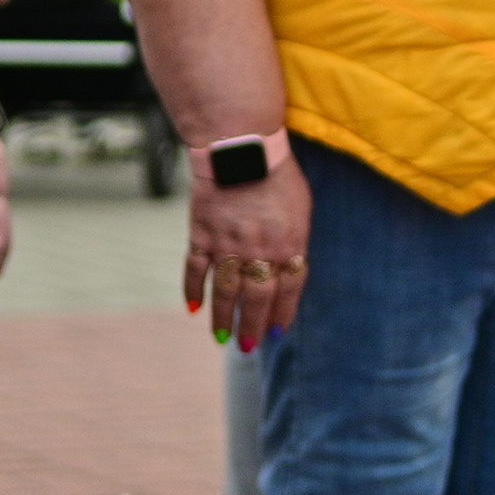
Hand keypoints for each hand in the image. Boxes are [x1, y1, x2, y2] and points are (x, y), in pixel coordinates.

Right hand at [185, 144, 311, 350]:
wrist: (241, 149)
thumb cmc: (278, 173)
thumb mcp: (302, 207)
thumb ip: (295, 238)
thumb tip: (292, 265)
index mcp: (290, 243)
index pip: (288, 289)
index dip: (282, 312)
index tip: (277, 331)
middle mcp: (259, 250)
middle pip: (256, 297)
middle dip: (253, 325)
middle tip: (248, 346)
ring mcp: (228, 244)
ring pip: (225, 291)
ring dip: (223, 317)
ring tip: (222, 338)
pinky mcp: (202, 235)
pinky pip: (195, 269)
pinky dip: (192, 290)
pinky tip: (192, 308)